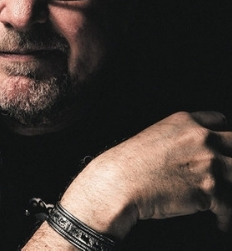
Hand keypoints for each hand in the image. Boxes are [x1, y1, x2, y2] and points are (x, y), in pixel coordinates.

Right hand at [61, 111, 231, 238]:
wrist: (120, 181)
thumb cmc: (131, 161)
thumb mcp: (155, 134)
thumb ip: (180, 136)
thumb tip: (194, 149)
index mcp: (186, 121)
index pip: (221, 120)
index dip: (223, 134)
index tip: (223, 146)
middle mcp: (202, 138)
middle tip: (226, 171)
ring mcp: (209, 163)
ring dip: (230, 188)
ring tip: (224, 199)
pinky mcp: (210, 190)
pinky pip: (230, 206)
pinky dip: (225, 217)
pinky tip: (219, 221)